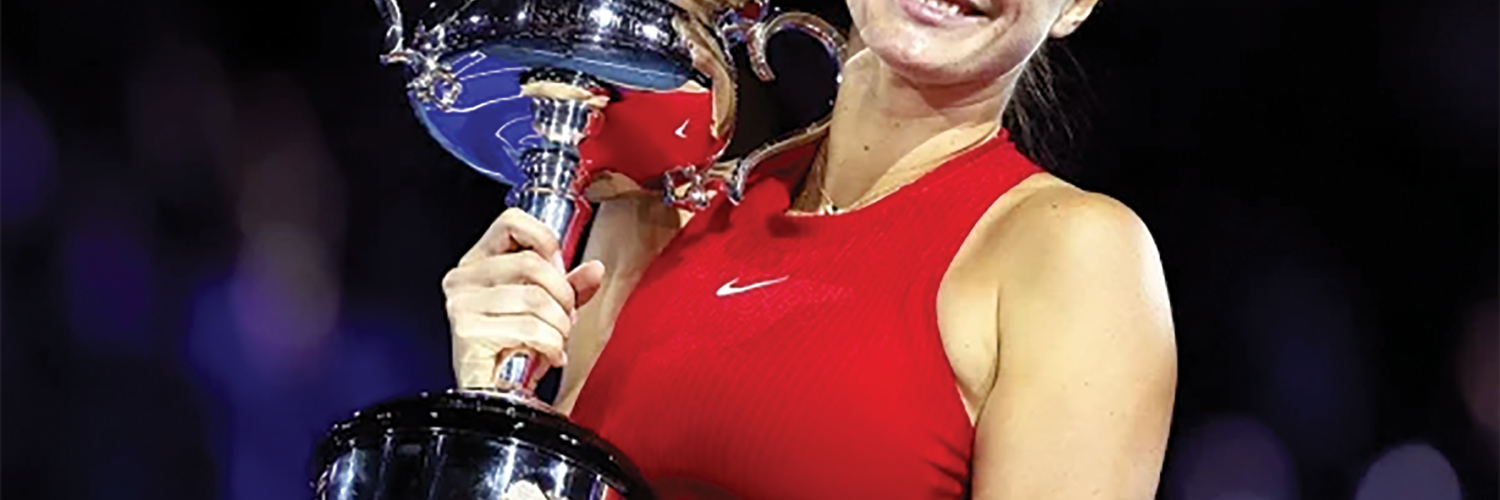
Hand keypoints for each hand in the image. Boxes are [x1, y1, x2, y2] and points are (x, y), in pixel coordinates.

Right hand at [442, 208, 606, 388]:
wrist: (494, 397)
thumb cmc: (513, 351)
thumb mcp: (547, 311)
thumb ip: (570, 286)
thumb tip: (595, 269)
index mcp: (477, 263)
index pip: (511, 222)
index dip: (545, 241)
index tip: (560, 268)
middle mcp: (462, 279)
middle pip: (531, 264)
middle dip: (563, 295)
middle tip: (565, 317)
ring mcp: (460, 305)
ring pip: (535, 298)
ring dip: (559, 325)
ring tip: (556, 340)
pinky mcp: (467, 332)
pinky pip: (529, 328)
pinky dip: (552, 345)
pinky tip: (549, 356)